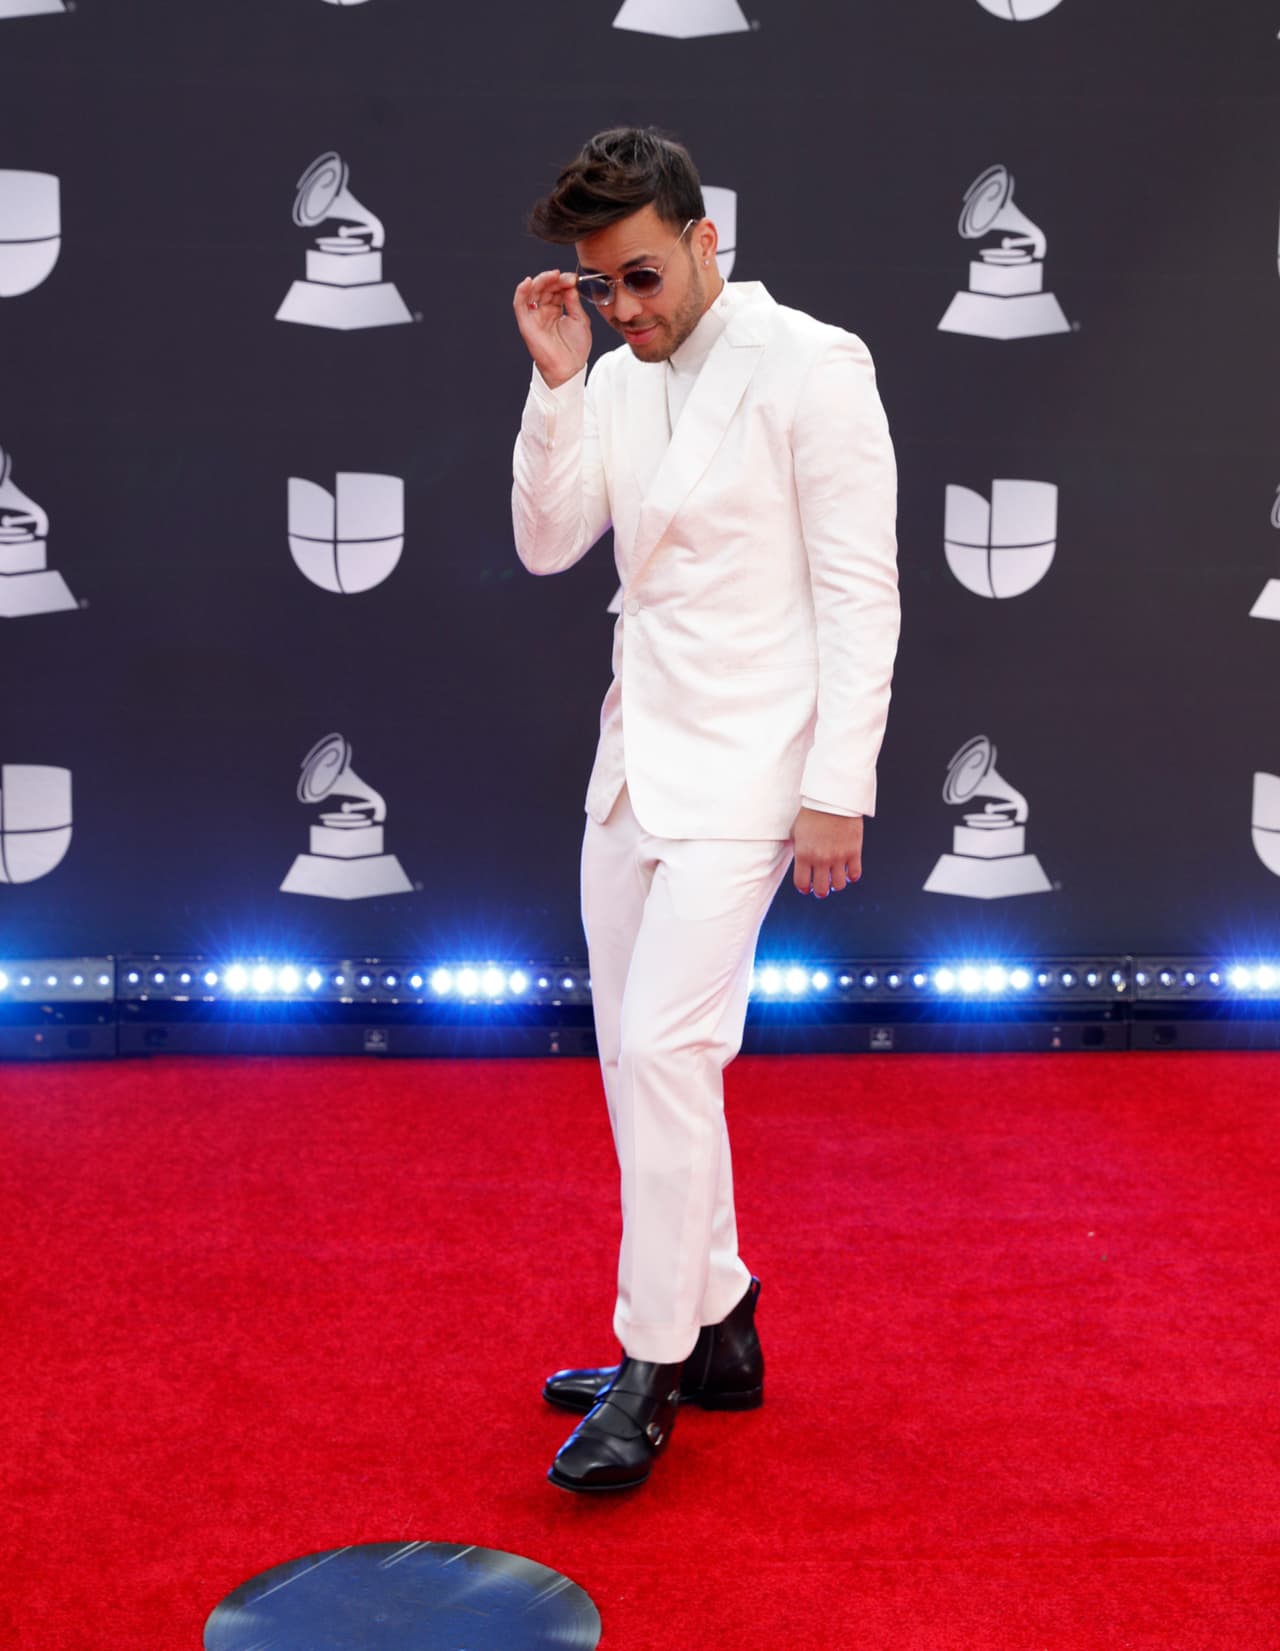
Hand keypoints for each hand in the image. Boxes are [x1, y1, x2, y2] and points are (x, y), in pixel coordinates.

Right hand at [512, 269, 592, 388]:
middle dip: (554, 279)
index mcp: (555, 310)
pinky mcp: (526, 323)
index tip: (574, 278)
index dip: (563, 281)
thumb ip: (573, 301)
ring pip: (532, 292)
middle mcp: (543, 311)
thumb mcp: (580, 320)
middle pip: (544, 287)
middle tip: (565, 277)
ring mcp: (534, 317)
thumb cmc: (575, 349)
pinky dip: (521, 291)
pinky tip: (528, 282)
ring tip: (553, 276)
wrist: (569, 368)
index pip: (556, 289)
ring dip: (541, 280)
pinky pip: (519, 304)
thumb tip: (570, 285)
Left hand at [790, 807, 862, 897]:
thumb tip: (802, 867)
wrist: (832, 799)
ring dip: (836, 884)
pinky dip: (851, 876)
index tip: (807, 887)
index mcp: (804, 855)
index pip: (802, 884)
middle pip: (822, 889)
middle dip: (821, 890)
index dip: (804, 889)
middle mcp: (821, 859)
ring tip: (835, 877)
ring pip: (839, 885)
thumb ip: (799, 852)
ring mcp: (839, 857)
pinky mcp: (854, 851)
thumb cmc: (811, 814)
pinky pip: (855, 874)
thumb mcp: (796, 833)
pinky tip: (848, 871)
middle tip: (822, 886)